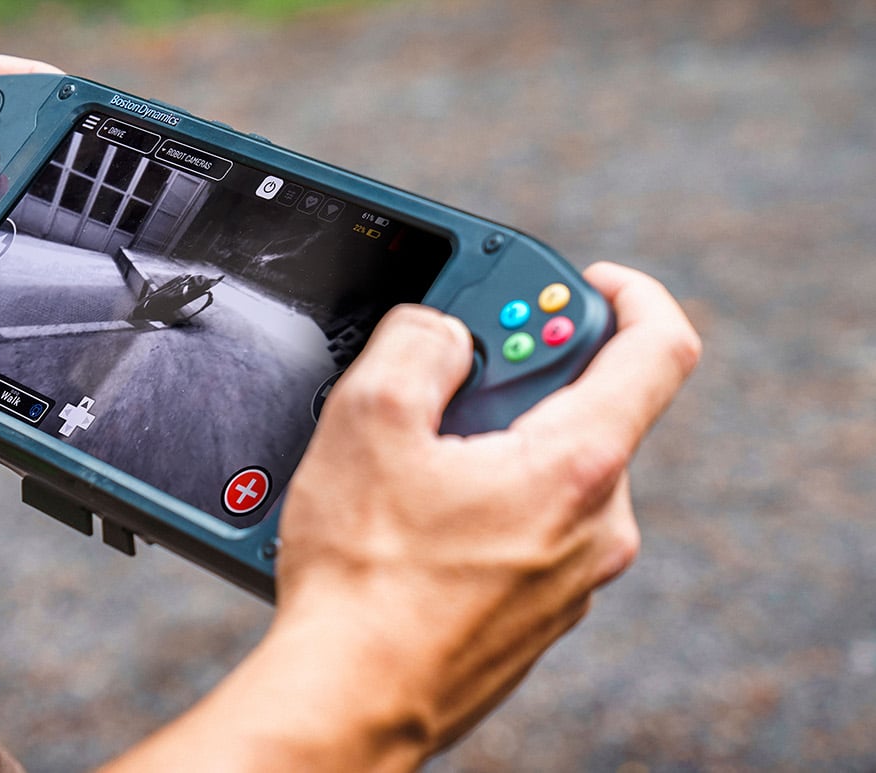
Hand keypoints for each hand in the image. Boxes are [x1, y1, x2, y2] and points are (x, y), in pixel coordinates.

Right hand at [108, 262, 699, 770]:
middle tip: (442, 374)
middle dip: (514, 374)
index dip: (627, 292)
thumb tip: (439, 328)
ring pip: (545, 471)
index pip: (657, 348)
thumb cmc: (365, 578)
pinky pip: (523, 526)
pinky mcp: (534, 612)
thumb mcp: (369, 420)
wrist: (351, 700)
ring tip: (403, 460)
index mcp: (578, 467)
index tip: (581, 281)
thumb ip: (417, 340)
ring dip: (487, 442)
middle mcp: (596, 526)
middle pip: (583, 407)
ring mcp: (569, 578)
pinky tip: (408, 522)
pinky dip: (480, 500)